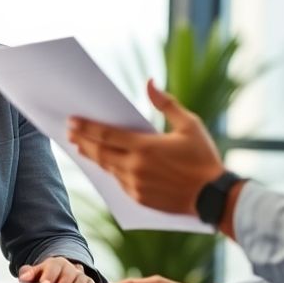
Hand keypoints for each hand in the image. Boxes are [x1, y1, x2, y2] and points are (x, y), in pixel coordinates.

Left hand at [18, 257, 96, 282]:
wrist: (61, 275)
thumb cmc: (46, 277)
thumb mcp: (37, 274)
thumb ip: (29, 274)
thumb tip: (23, 277)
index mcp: (55, 264)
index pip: (52, 267)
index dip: (49, 275)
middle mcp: (69, 269)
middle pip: (68, 272)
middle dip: (65, 280)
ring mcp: (79, 276)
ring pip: (81, 278)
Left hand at [67, 80, 223, 214]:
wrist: (214, 197)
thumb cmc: (204, 157)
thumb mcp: (190, 124)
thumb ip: (166, 104)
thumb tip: (149, 83)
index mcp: (146, 147)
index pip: (106, 135)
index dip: (87, 127)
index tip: (72, 121)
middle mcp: (135, 167)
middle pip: (100, 152)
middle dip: (83, 141)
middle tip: (70, 132)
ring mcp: (136, 186)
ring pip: (107, 168)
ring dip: (93, 156)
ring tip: (82, 146)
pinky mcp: (139, 199)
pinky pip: (118, 182)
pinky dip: (109, 171)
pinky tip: (104, 164)